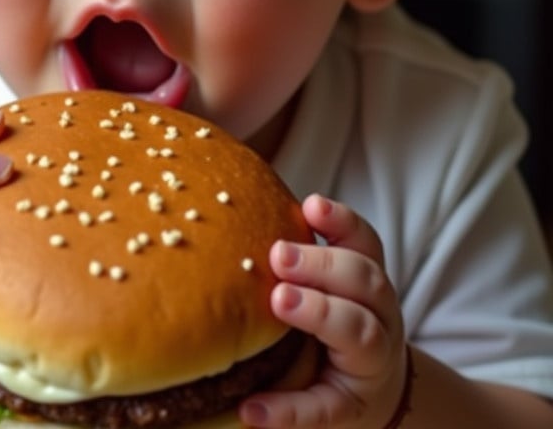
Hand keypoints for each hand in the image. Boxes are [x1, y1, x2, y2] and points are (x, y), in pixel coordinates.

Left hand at [240, 194, 407, 427]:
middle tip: (279, 254)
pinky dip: (287, 410)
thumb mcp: (332, 288)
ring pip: (360, 332)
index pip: (364, 243)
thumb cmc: (337, 327)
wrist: (371, 396)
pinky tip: (251, 410)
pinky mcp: (351, 409)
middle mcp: (380, 315)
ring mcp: (372, 363)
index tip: (311, 205)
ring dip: (319, 313)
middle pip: (364, 279)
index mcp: (368, 281)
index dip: (341, 222)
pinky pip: (324, 409)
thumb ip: (300, 261)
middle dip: (323, 263)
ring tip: (278, 302)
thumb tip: (233, 219)